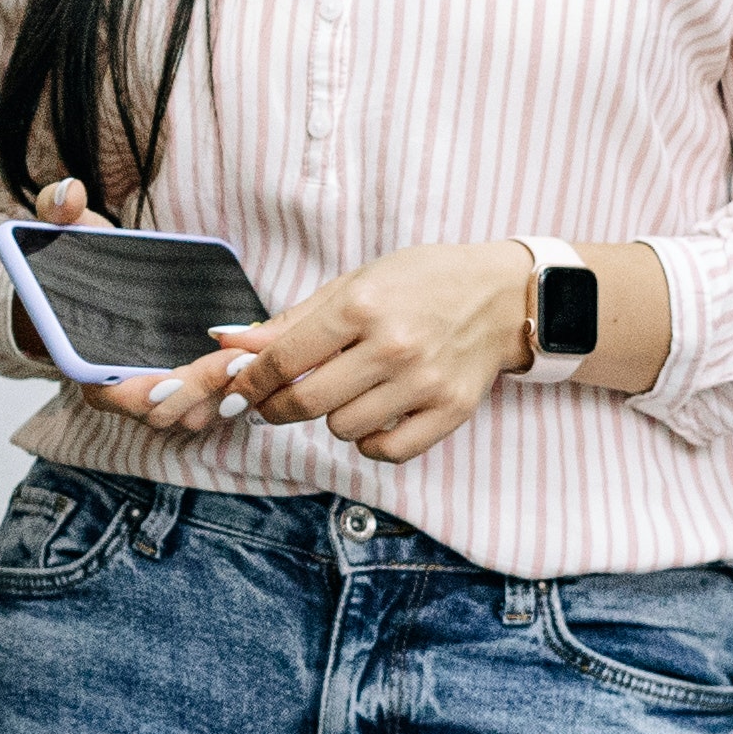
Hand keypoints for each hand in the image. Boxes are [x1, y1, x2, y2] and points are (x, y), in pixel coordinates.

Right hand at [25, 178, 265, 434]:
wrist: (92, 287)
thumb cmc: (75, 265)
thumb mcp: (62, 230)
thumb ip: (58, 208)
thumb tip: (70, 191)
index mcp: (86, 366)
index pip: (113, 396)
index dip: (142, 396)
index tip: (169, 382)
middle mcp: (122, 389)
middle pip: (164, 412)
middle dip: (199, 391)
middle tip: (235, 361)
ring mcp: (157, 392)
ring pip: (193, 413)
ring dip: (222, 393)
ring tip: (251, 360)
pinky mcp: (186, 385)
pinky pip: (212, 401)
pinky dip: (232, 388)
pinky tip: (257, 358)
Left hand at [218, 242, 537, 467]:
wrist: (501, 296)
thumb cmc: (421, 282)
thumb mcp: (355, 284)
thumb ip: (294, 320)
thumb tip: (231, 343)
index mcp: (363, 306)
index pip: (284, 359)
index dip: (250, 380)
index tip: (237, 390)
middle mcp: (393, 346)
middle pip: (306, 403)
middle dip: (276, 407)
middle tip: (273, 403)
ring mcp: (424, 383)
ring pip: (343, 430)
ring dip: (332, 417)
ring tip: (348, 392)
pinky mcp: (450, 412)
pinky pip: (386, 451)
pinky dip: (370, 441)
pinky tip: (375, 415)